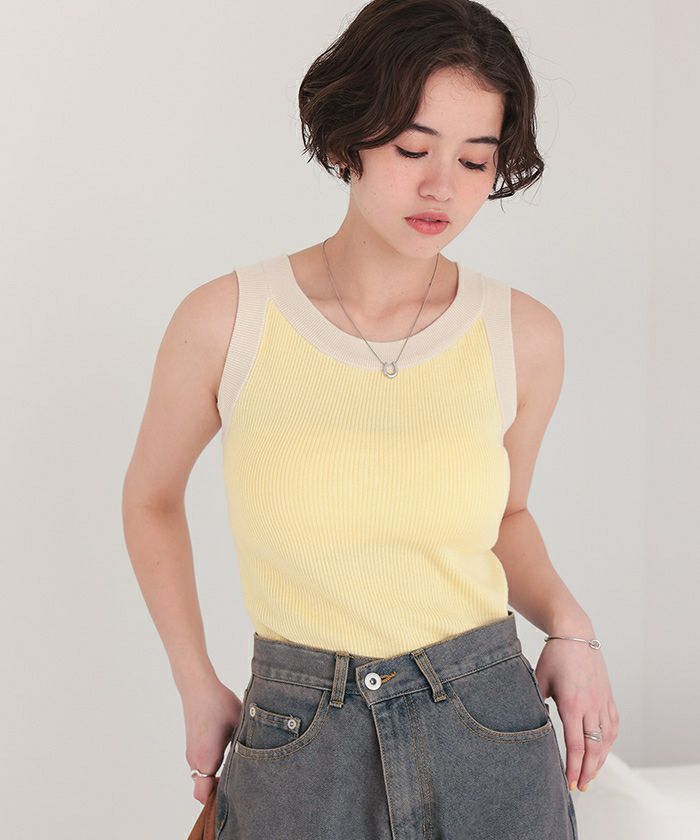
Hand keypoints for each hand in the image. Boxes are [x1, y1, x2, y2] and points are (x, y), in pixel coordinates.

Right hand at [180, 676, 242, 803]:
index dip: (219, 800)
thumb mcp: (240, 723)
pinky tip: (227, 757)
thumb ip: (249, 743)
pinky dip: (211, 769)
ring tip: (235, 770)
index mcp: (207, 758)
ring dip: (215, 778)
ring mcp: (191, 753)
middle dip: (219, 792)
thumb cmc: (220, 703)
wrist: (197, 687)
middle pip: (203, 790)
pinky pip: (200, 766)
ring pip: (202, 778)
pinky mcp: (192, 746)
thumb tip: (265, 756)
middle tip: (240, 786)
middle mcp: (195, 760)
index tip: (237, 794)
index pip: (205, 795)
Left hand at [534, 637, 619, 792]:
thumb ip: (536, 702)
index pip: (576, 745)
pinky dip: (609, 743)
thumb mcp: (539, 679)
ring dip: (600, 760)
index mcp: (573, 704)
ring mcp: (602, 702)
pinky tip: (603, 751)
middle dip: (588, 771)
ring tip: (591, 775)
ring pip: (606, 740)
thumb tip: (533, 724)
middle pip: (594, 748)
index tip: (571, 783)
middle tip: (581, 787)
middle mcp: (591, 706)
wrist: (575, 635)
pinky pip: (613, 726)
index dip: (574, 767)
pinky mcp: (608, 697)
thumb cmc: (555, 656)